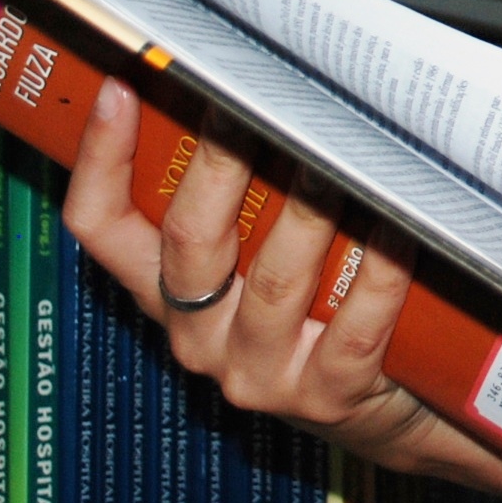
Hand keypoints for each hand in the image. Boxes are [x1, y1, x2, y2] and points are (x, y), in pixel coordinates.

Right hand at [60, 77, 474, 469]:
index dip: (100, 158)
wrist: (382, 414)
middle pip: (190, 238)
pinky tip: (401, 227)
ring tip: (338, 157)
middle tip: (254, 104)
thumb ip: (240, 200)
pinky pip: (354, 324)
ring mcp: (259, 372)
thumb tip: (251, 92)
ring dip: (310, 210)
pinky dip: (382, 271)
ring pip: (277, 279)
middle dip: (222, 161)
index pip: (101, 226)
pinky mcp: (326, 394)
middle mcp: (199, 335)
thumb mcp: (255, 262)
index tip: (120, 87)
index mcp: (166, 292)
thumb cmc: (315, 314)